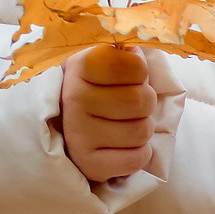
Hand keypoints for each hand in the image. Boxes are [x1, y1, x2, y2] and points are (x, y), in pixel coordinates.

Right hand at [58, 43, 162, 183]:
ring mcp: (78, 134)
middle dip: (145, 104)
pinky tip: (121, 147)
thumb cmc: (100, 91)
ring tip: (123, 125)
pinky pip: (137, 159)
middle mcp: (73, 98)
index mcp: (80, 66)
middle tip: (129, 106)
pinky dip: (139, 154)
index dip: (140, 71)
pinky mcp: (88, 165)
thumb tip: (138, 48)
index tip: (129, 76)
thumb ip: (124, 53)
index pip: (134, 65)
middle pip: (143, 100)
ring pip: (142, 131)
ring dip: (142, 130)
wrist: (69, 131)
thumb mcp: (105, 63)